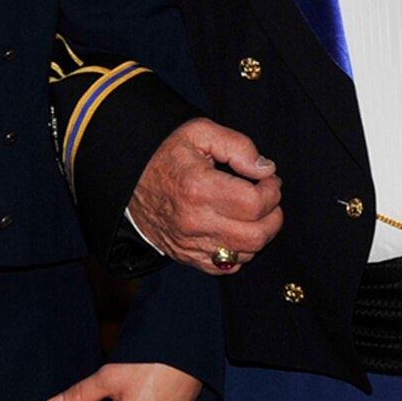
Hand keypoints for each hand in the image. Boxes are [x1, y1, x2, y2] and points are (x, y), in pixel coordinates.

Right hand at [129, 118, 282, 273]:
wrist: (127, 179)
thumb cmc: (166, 153)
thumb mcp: (199, 132)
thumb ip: (238, 146)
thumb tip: (266, 169)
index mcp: (198, 188)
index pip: (255, 203)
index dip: (272, 191)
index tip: (269, 179)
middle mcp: (194, 222)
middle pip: (256, 235)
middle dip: (274, 216)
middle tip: (269, 198)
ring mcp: (189, 244)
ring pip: (246, 255)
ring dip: (260, 234)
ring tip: (254, 212)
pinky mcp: (186, 256)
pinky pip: (226, 267)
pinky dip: (240, 252)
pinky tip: (236, 230)